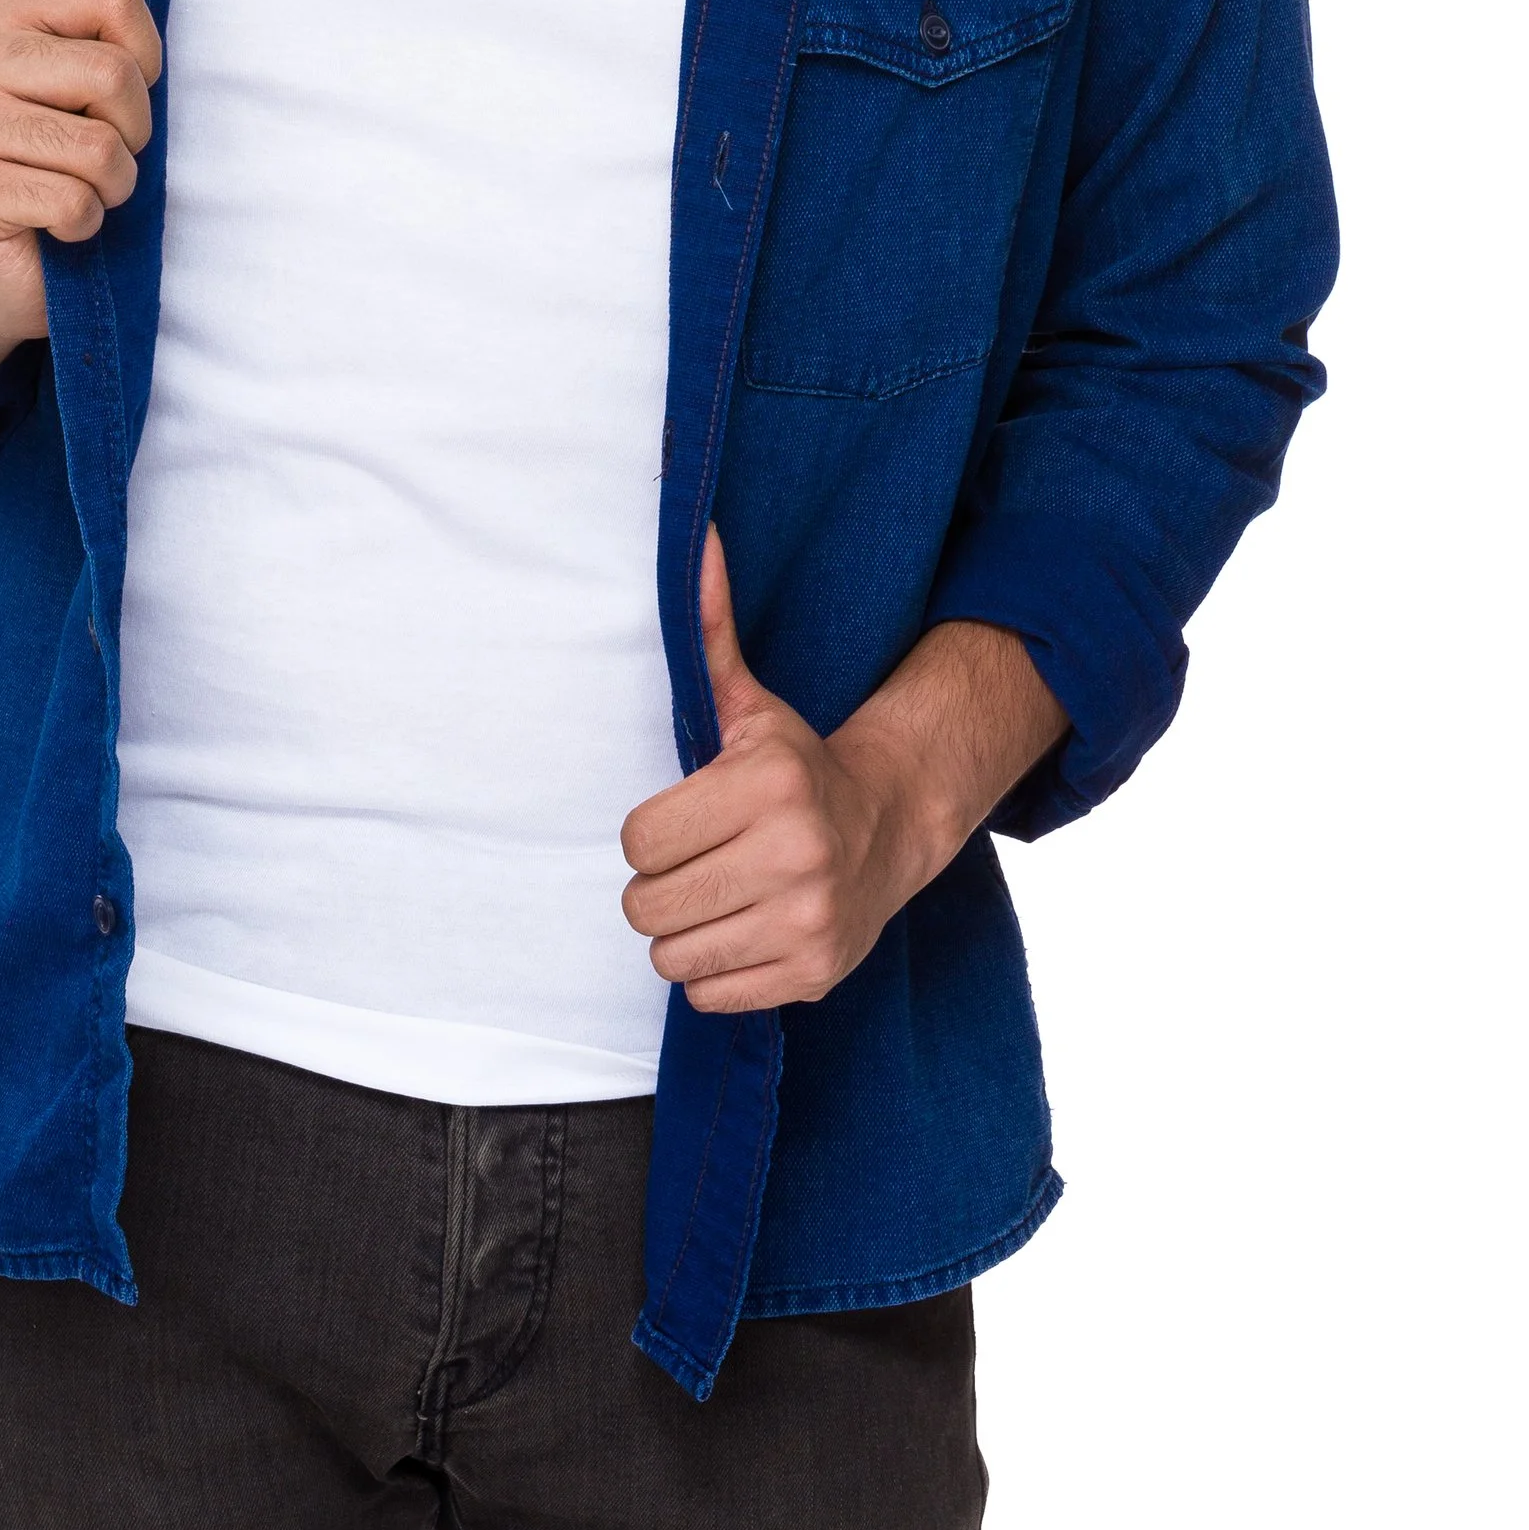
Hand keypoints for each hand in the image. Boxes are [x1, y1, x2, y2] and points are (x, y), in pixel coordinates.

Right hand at [0, 0, 161, 414]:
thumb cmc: (60, 160)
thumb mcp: (89, 86)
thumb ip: (112, 46)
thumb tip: (149, 61)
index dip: (146, 58)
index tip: (118, 95)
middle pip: (113, 73)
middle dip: (133, 129)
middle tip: (101, 155)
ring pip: (99, 148)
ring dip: (112, 185)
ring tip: (79, 190)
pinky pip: (74, 204)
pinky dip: (85, 223)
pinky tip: (55, 224)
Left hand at [619, 530, 1067, 1013]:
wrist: (890, 828)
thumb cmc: (794, 766)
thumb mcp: (751, 703)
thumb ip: (707, 630)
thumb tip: (695, 536)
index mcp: (768, 783)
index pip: (638, 839)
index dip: (650, 832)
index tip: (684, 820)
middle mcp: (795, 854)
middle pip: (646, 903)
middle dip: (660, 885)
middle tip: (699, 862)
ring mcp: (808, 921)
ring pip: (671, 955)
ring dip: (684, 931)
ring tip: (722, 894)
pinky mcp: (814, 974)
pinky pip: (708, 993)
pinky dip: (715, 970)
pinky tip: (746, 927)